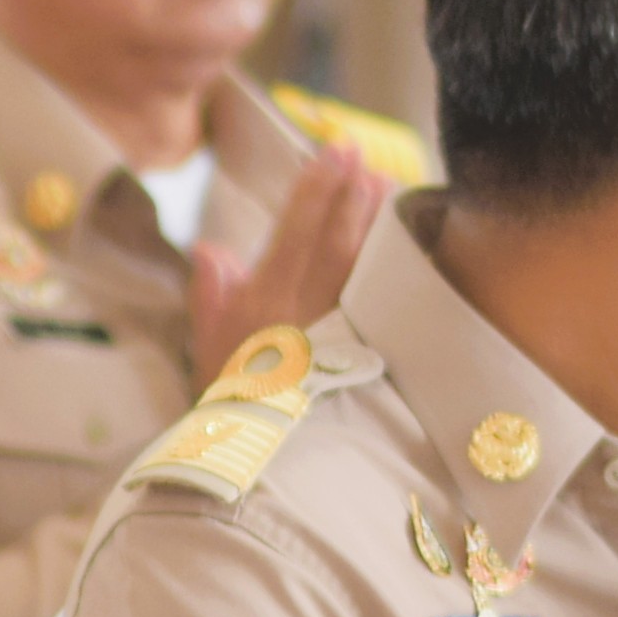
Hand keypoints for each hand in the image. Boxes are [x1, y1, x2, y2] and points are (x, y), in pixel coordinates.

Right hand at [187, 142, 387, 387]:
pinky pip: (390, 301)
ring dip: (380, 221)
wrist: (263, 466)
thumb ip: (211, 300)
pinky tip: (410, 245)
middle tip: (365, 156)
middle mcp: (308, 315)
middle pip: (340, 240)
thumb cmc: (231, 411)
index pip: (296, 231)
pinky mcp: (369, 357)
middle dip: (354, 193)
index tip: (334, 151)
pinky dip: (400, 268)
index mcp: (265, 307)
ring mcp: (344, 335)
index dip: (317, 187)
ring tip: (388, 183)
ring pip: (370, 266)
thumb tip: (212, 250)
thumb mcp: (208, 358)